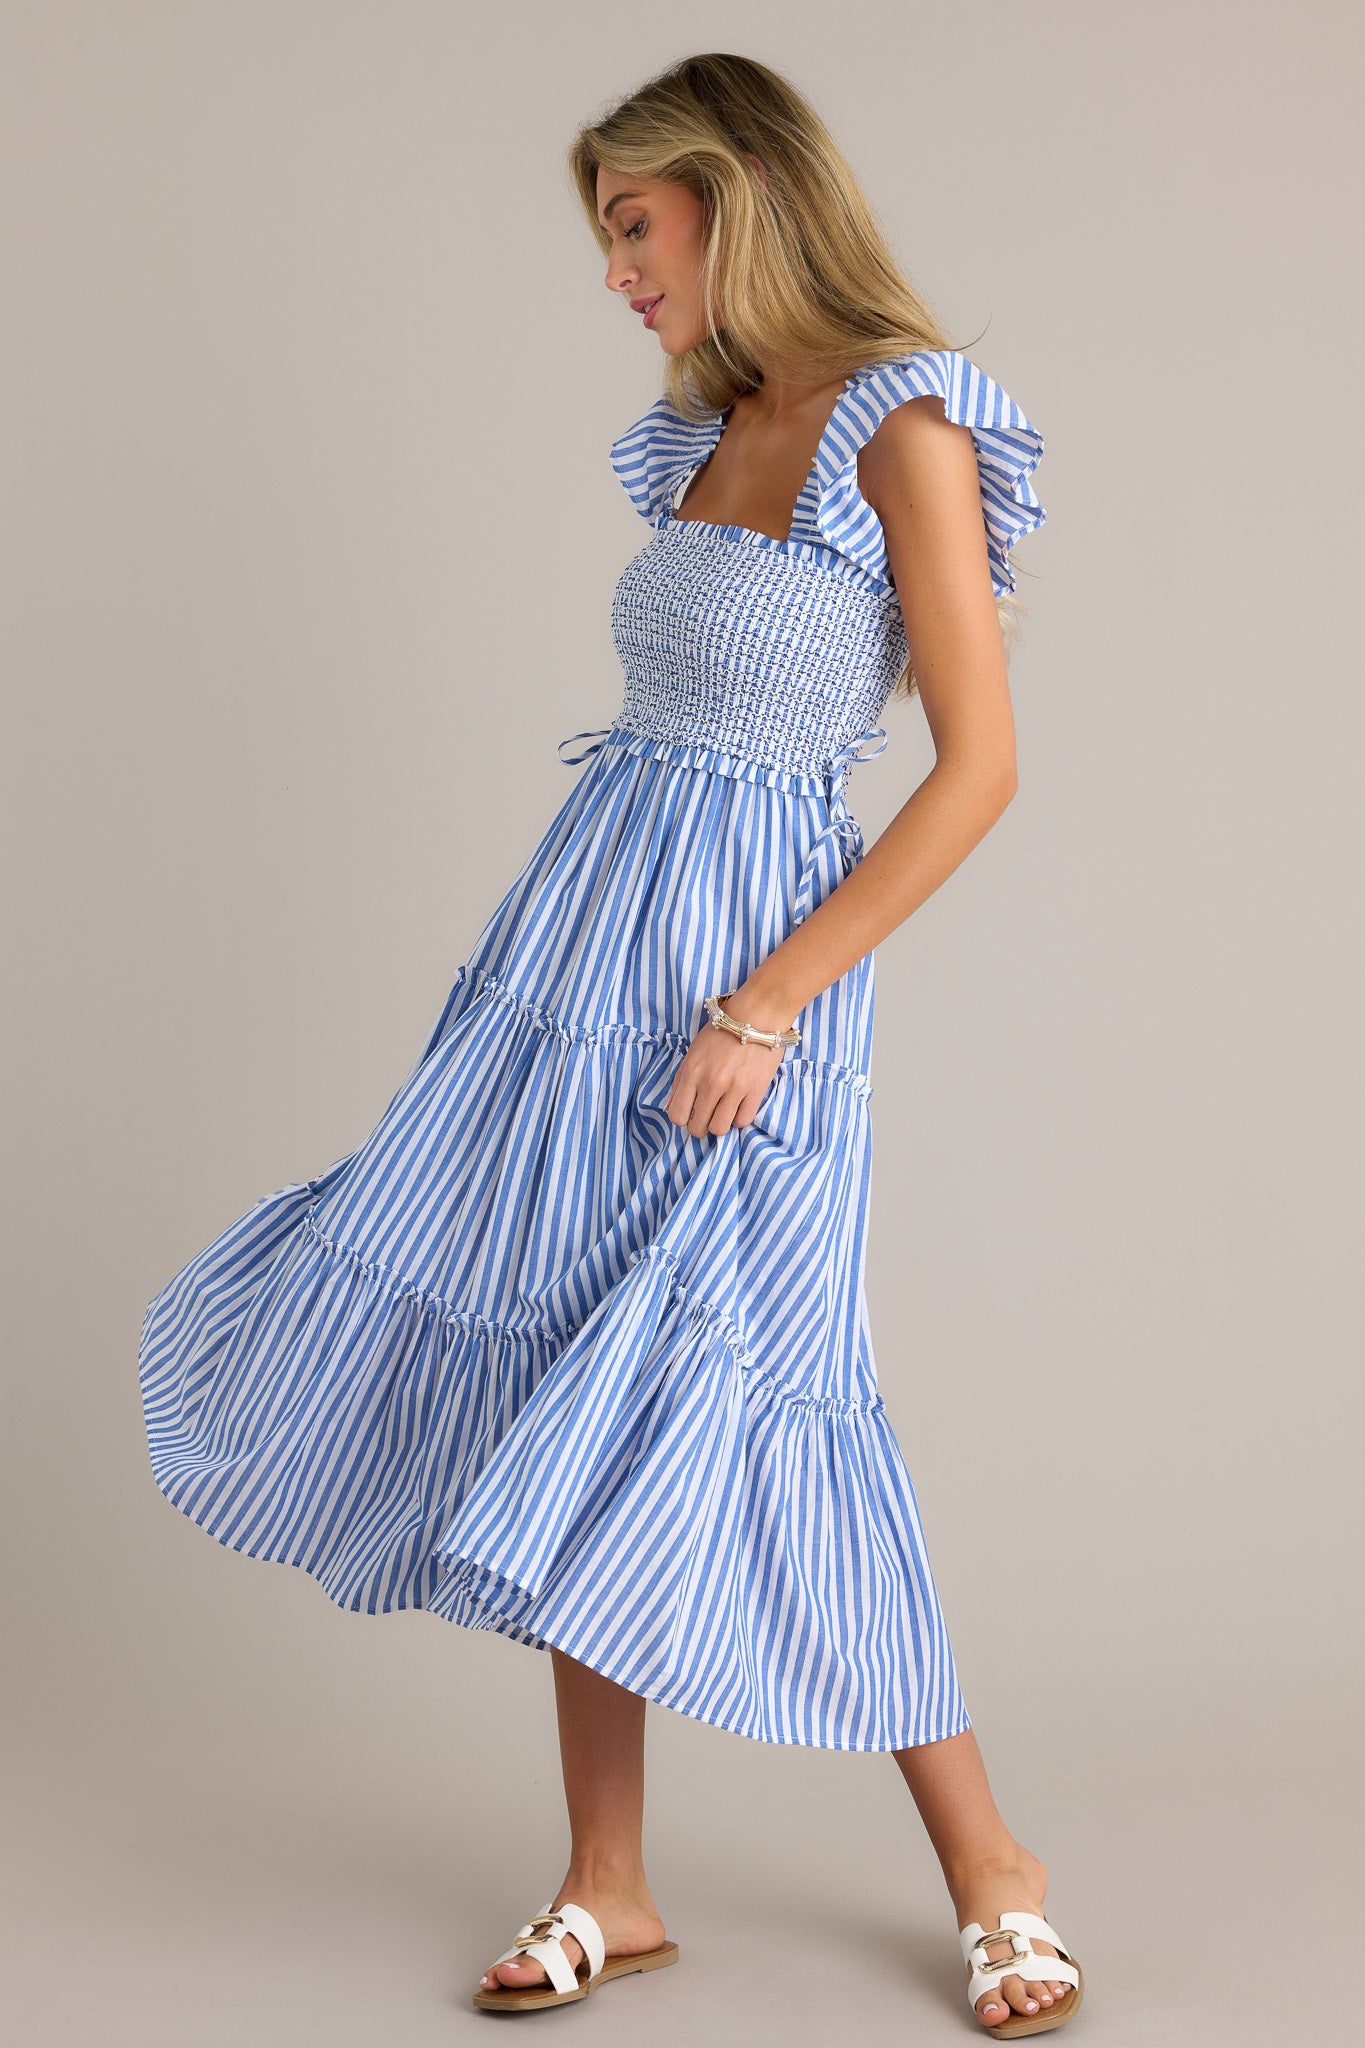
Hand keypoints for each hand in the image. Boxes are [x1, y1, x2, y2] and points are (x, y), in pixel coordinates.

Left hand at [664, 986, 795, 1137]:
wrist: (757, 1014)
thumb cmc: (722, 1031)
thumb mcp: (693, 1051)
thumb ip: (681, 1079)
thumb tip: (672, 1106)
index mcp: (691, 1072)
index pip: (677, 1116)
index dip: (683, 1119)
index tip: (691, 1112)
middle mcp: (710, 1083)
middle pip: (697, 1128)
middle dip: (700, 1125)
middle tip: (708, 1114)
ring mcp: (734, 1088)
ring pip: (719, 1129)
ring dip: (719, 1124)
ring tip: (724, 1111)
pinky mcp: (756, 1090)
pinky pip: (743, 1121)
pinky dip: (739, 1118)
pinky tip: (739, 1105)